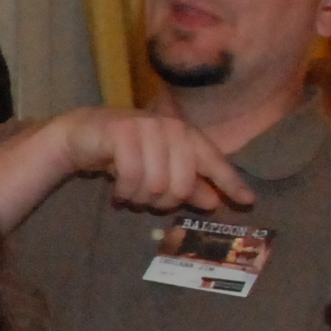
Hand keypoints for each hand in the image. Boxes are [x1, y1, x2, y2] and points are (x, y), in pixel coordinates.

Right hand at [56, 108, 255, 213]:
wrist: (82, 134)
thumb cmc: (125, 153)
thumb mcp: (159, 170)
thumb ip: (187, 184)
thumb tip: (214, 202)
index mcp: (185, 134)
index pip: (212, 160)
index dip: (230, 182)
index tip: (248, 202)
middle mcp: (170, 127)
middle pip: (182, 183)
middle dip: (164, 202)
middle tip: (148, 203)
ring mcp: (146, 127)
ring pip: (157, 183)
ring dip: (141, 198)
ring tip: (131, 196)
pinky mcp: (121, 132)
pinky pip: (132, 177)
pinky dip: (125, 192)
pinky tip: (119, 193)